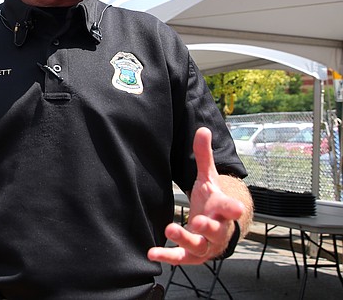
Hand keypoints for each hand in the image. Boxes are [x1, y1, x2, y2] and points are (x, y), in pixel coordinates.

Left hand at [148, 127, 245, 264]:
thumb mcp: (208, 178)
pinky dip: (169, 256)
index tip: (236, 208)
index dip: (233, 207)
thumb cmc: (212, 201)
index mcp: (224, 209)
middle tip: (199, 220)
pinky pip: (182, 258)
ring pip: (199, 245)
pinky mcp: (194, 255)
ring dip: (185, 239)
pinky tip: (152, 253)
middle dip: (210, 226)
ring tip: (170, 229)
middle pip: (218, 230)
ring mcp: (207, 244)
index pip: (231, 207)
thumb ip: (204, 156)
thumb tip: (202, 129)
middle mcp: (218, 229)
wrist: (217, 228)